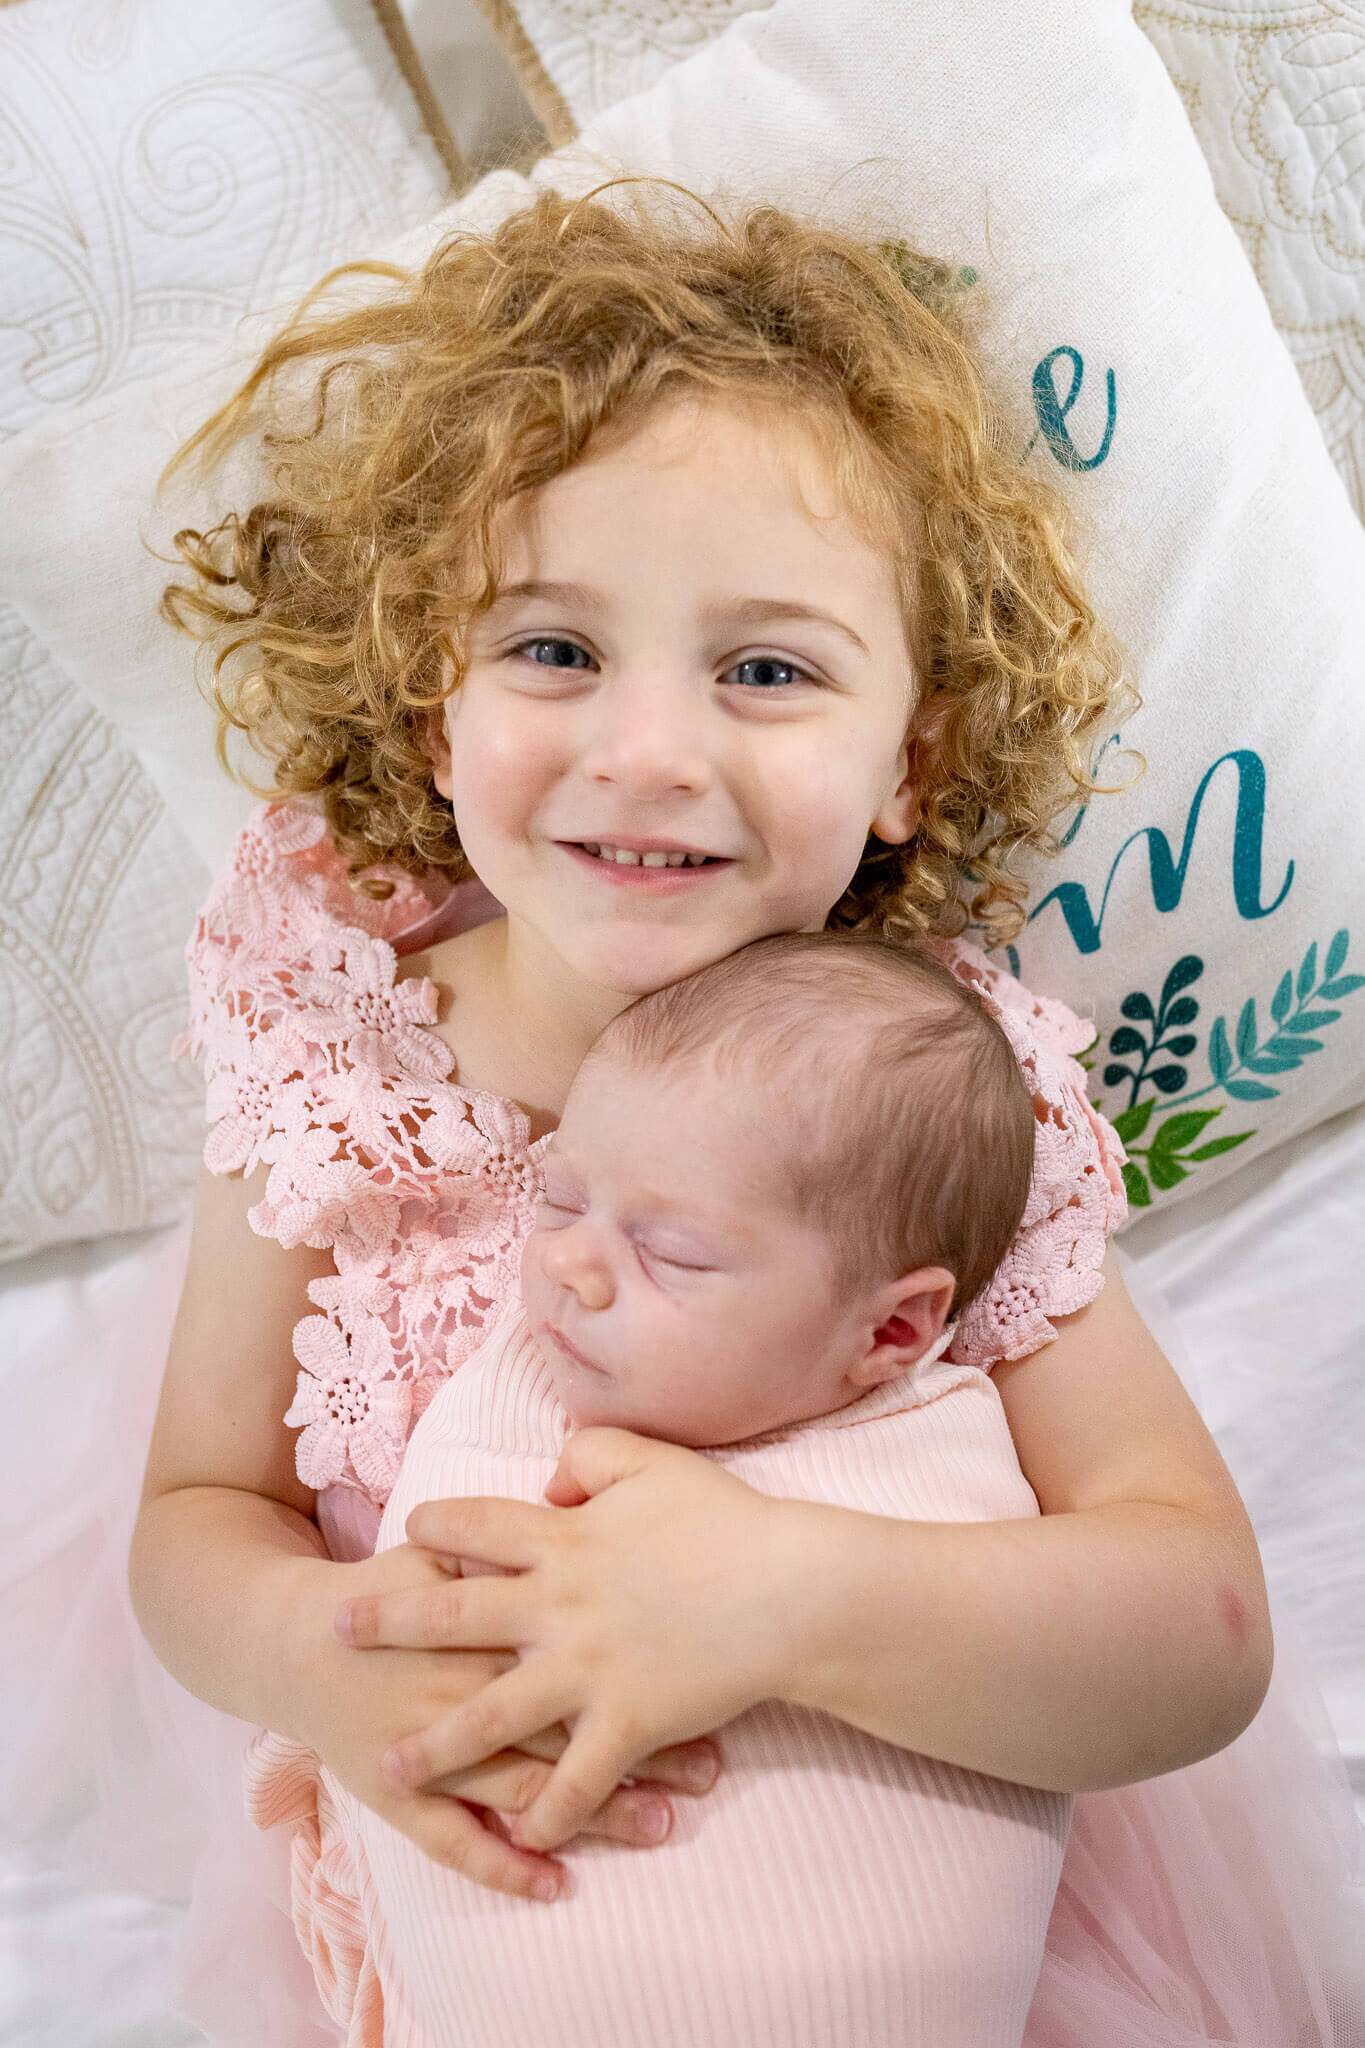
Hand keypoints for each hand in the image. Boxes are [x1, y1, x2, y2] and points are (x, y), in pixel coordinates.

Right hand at [290, 1539, 718, 1901]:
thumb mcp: (442, 1551)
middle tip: (710, 1766)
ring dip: (596, 1811)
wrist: (295, 1646)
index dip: (643, 1664)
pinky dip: (506, 1865)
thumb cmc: (384, 1593)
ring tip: (664, 1823)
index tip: (707, 1675)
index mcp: (480, 1622)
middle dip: (642, 1748)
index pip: (576, 1646)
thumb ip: (505, 1541)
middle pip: (567, 1721)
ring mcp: (432, 1749)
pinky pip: (457, 1843)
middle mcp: (462, 1688)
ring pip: (524, 1789)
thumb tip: (574, 1507)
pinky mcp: (400, 1798)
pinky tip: (556, 1882)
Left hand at [335, 1429, 799, 1852]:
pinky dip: (547, 1813)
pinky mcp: (625, 1724)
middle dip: (390, 1623)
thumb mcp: (652, 1461)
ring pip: (491, 1714)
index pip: (478, 1525)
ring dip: (438, 1743)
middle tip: (336, 1631)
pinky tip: (520, 1837)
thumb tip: (551, 1483)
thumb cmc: (725, 1520)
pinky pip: (574, 1781)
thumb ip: (589, 1455)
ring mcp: (587, 1670)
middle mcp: (559, 1606)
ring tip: (390, 1764)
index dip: (437, 1525)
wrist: (790, 1592)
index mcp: (564, 1538)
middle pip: (454, 1615)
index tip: (408, 1531)